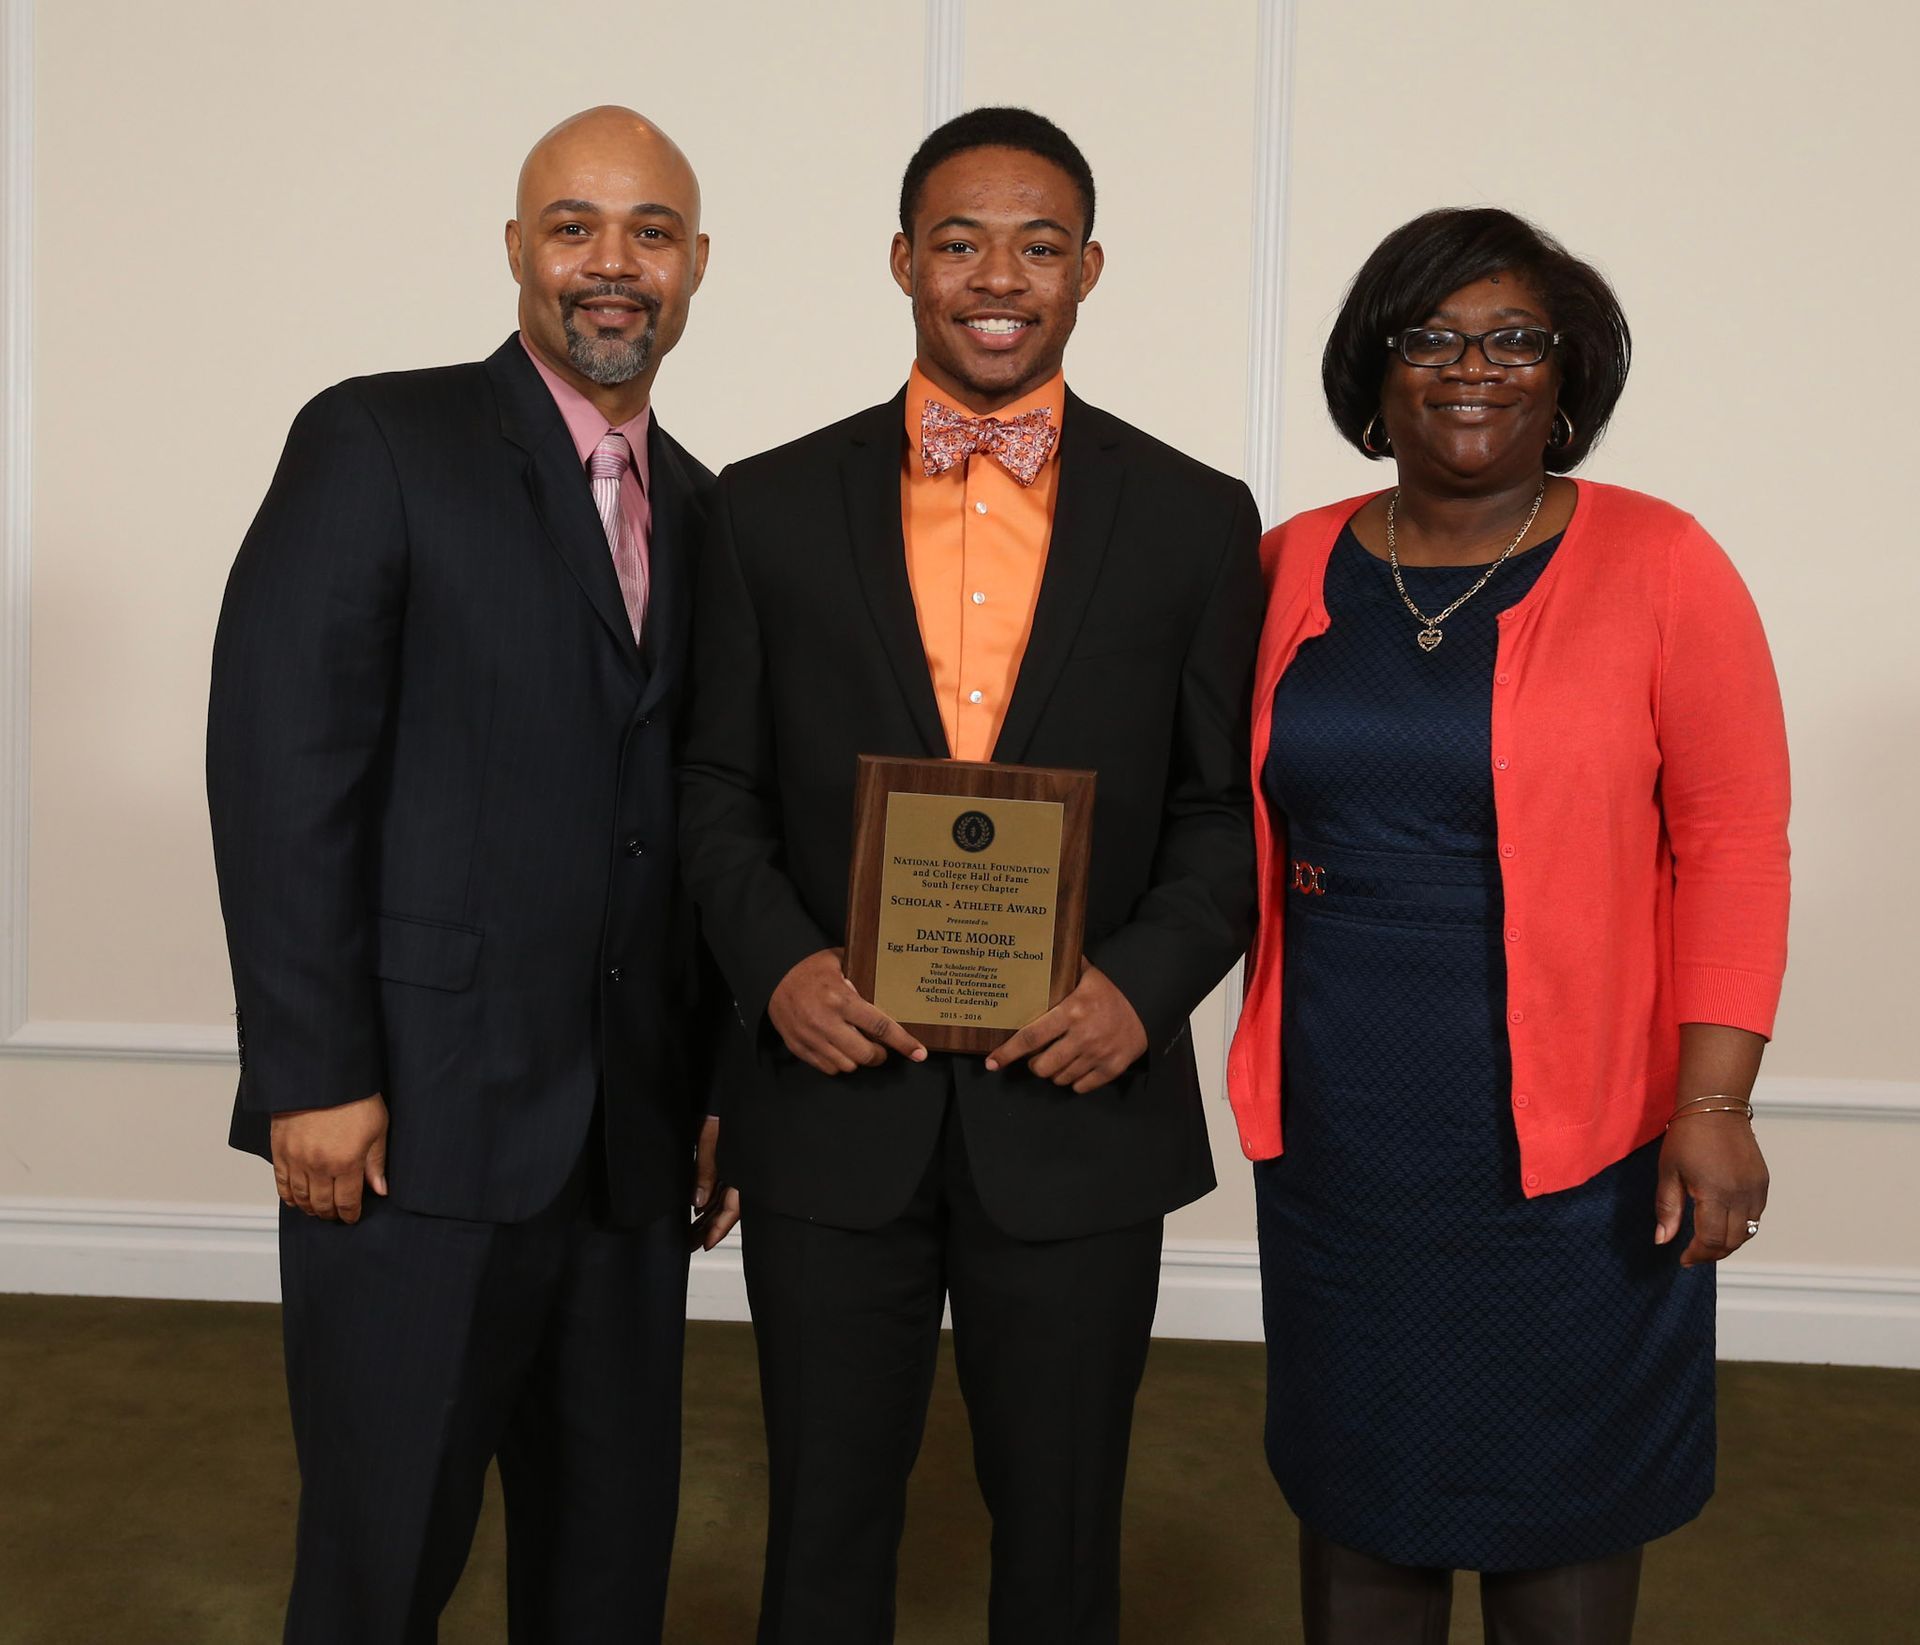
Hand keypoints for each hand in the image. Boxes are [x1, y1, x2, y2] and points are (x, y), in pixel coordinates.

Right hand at [271, 1093, 388, 1223]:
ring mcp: (296, 1159)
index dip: (350, 1214)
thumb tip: (380, 1190)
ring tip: (318, 1209)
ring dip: (310, 1208)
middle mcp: (319, 1166)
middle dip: (330, 1214)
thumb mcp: (377, 1128)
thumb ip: (376, 1162)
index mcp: (346, 1162)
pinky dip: (288, 1196)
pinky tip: (296, 1200)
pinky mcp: (279, 1150)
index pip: (347, 1201)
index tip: (352, 1217)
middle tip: (335, 1216)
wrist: (321, 1076)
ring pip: (301, 1197)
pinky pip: (281, 1183)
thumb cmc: (354, 1097)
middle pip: (323, 1203)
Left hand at [690, 1113, 740, 1250]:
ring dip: (707, 1214)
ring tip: (691, 1230)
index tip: (704, 1244)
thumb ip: (706, 1170)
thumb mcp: (711, 1138)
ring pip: (722, 1196)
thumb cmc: (726, 1103)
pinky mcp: (730, 1154)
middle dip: (709, 1227)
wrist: (734, 1080)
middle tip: (691, 1243)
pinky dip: (709, 1196)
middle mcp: (742, 1170)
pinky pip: (721, 1182)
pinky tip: (698, 1206)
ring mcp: (737, 1163)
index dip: (718, 1228)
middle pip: (726, 1207)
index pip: (731, 1208)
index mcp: (744, 1169)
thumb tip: (697, 1203)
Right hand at [766, 948, 927, 1075]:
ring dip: (858, 1059)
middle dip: (879, 1054)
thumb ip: (863, 974)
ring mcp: (811, 1038)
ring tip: (858, 1046)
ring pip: (847, 1065)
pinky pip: (828, 1068)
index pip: (879, 1026)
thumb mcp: (839, 962)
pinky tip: (840, 1048)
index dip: (902, 1042)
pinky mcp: (799, 1048)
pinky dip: (839, 1063)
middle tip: (881, 1048)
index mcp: (840, 999)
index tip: (919, 1053)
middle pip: (866, 1054)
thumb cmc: (810, 968)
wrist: (771, 977)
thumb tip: (893, 980)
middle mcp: (826, 1022)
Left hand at [985, 962, 1147, 1092]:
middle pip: (1043, 1065)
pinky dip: (1074, 1081)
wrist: (1148, 1003)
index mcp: (1072, 1010)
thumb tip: (1035, 952)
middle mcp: (1083, 1035)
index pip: (1032, 1037)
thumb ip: (1061, 970)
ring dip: (1053, 1073)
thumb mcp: (1086, 975)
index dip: (1008, 1052)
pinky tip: (1076, 1067)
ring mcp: (1099, 1054)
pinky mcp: (1113, 1068)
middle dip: (1033, 1065)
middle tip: (1035, 1057)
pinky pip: (1082, 1086)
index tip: (992, 1063)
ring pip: (1060, 1078)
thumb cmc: (1110, 989)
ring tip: (1057, 1060)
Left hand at [1655, 1114, 1768, 1266]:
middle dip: (1712, 1253)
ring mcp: (1756, 1189)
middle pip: (1733, 1241)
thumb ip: (1667, 1209)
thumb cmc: (1687, 1137)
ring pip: (1748, 1232)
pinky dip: (1742, 1226)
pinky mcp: (1763, 1182)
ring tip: (1707, 1242)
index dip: (1697, 1255)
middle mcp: (1741, 1195)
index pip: (1712, 1240)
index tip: (1683, 1259)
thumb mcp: (1669, 1172)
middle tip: (1693, 1254)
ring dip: (1729, 1242)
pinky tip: (1724, 1223)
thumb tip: (1663, 1241)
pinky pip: (1756, 1216)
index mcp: (1715, 1194)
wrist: (1715, 1107)